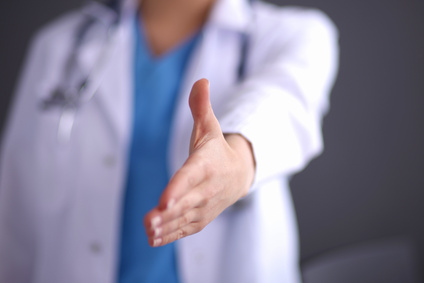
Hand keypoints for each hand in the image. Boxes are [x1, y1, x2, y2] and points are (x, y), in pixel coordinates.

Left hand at [144, 78, 255, 246]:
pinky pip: (186, 228)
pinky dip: (171, 235)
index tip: (164, 202)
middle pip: (187, 201)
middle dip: (170, 213)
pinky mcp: (201, 217)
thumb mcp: (209, 127)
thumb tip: (201, 80)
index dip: (178, 189)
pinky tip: (154, 239)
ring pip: (185, 218)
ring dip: (167, 227)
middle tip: (151, 221)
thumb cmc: (217, 150)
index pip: (190, 177)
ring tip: (149, 232)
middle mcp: (207, 187)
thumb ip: (201, 106)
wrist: (239, 174)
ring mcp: (205, 205)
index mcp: (207, 164)